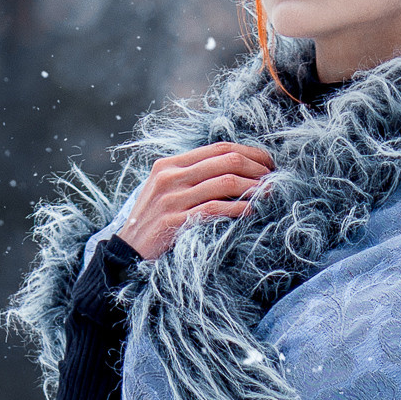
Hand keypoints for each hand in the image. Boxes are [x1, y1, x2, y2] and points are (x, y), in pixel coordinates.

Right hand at [117, 142, 275, 260]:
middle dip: (257, 166)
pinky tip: (252, 211)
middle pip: (226, 160)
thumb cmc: (153, 222)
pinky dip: (239, 208)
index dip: (249, 152)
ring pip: (225, 182)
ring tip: (269, 193)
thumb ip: (192, 177)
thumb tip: (233, 169)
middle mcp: (170, 176)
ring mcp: (172, 198)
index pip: (219, 147)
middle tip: (274, 177)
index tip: (268, 162)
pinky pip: (215, 209)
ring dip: (254, 187)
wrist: (126, 252)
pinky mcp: (175, 221)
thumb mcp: (166, 190)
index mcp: (169, 164)